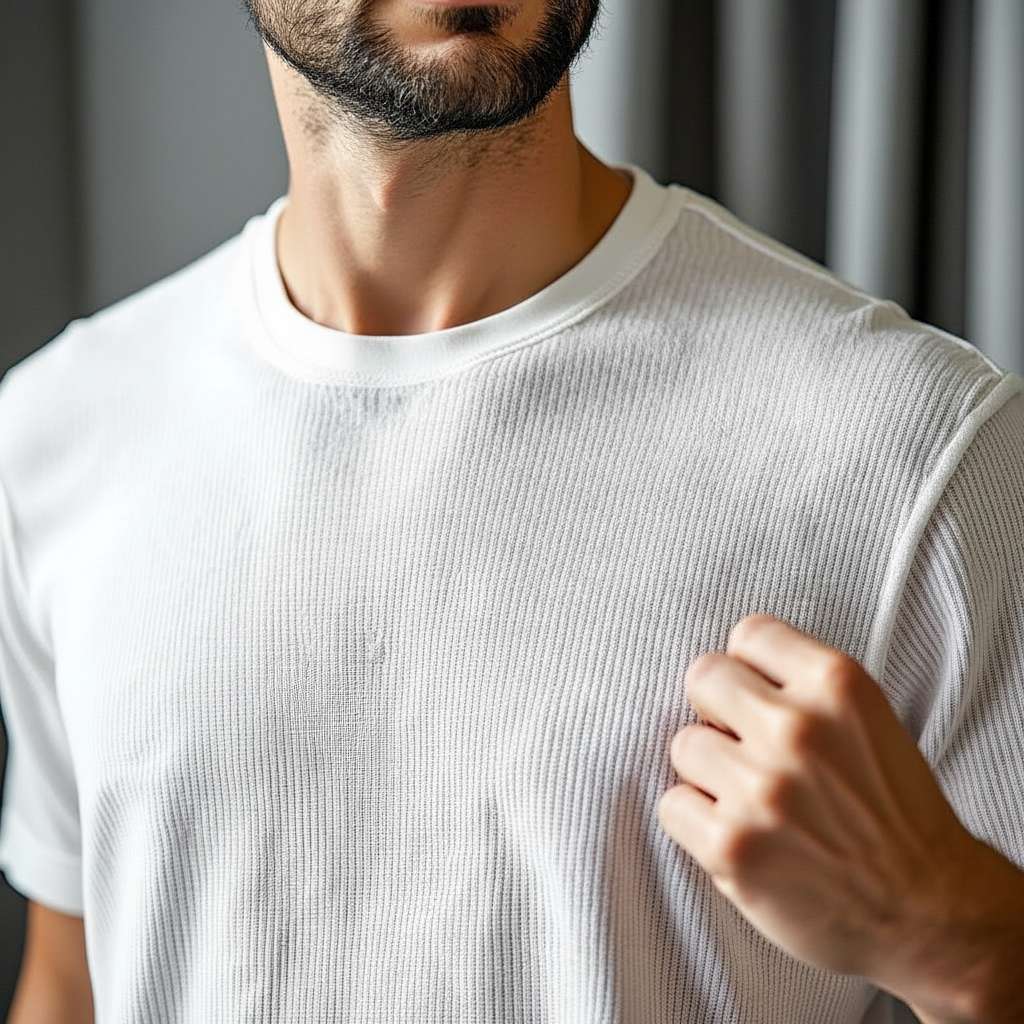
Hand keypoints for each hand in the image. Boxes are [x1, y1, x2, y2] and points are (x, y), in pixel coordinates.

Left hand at [656, 613, 988, 1011]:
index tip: (764, 698)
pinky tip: (737, 834)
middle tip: (746, 745)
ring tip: (750, 799)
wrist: (931, 911)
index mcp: (837, 685)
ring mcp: (761, 789)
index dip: (751, 669)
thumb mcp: (867, 717)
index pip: (750, 633)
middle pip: (704, 676)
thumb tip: (728, 667)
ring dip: (709, 772)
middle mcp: (797, 728)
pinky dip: (696, 822)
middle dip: (719, 709)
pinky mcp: (732, 846)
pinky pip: (671, 805)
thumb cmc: (891, 809)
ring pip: (685, 744)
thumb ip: (801, 684)